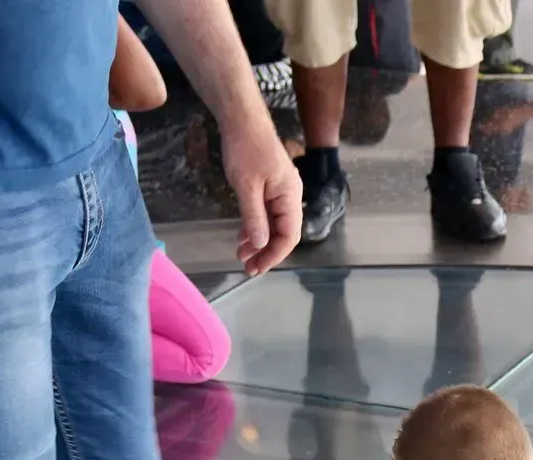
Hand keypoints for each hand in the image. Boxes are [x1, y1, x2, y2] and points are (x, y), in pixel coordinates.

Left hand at [221, 117, 301, 274]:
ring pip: (273, 225)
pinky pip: (265, 214)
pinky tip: (243, 237)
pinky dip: (254, 227)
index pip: (289, 236)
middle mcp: (289, 196)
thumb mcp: (247, 186)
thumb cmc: (246, 148)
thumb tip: (260, 245)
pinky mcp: (268, 187)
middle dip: (265, 252)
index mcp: (290, 196)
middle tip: (247, 267)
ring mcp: (279, 192)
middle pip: (283, 233)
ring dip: (258, 242)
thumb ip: (254, 218)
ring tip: (241, 255)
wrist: (242, 119)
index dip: (274, 254)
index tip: (257, 267)